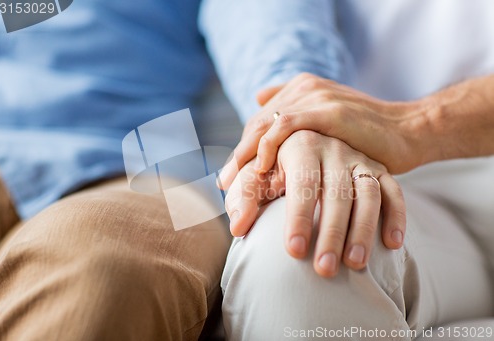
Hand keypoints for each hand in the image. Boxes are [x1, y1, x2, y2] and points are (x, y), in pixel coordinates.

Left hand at [218, 73, 430, 189]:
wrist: (407, 131)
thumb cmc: (366, 136)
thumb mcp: (328, 125)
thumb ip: (298, 116)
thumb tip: (259, 99)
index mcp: (300, 91)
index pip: (259, 124)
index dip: (242, 151)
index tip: (229, 179)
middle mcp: (303, 89)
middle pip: (257, 126)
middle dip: (239, 159)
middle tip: (225, 187)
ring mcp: (316, 97)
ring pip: (265, 127)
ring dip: (247, 158)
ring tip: (235, 186)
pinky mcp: (329, 110)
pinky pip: (287, 126)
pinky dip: (270, 146)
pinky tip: (263, 170)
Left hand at [224, 130, 405, 276]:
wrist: (305, 143)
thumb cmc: (274, 166)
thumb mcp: (256, 175)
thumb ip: (246, 196)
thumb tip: (238, 227)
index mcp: (301, 145)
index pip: (303, 183)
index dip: (299, 217)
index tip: (293, 252)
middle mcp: (334, 149)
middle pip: (337, 192)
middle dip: (331, 232)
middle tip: (324, 270)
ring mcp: (360, 159)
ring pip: (368, 193)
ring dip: (364, 229)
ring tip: (355, 265)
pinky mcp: (379, 169)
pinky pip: (394, 191)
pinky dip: (396, 215)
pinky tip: (393, 244)